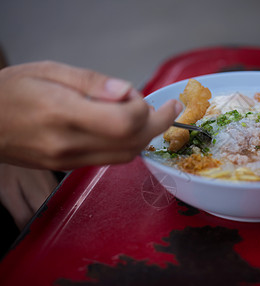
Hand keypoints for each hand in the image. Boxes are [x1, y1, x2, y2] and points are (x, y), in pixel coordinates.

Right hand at [0, 61, 181, 169]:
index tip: (147, 97)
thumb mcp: (48, 71)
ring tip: (150, 116)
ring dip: (146, 137)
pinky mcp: (68, 167)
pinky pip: (110, 160)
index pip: (124, 122)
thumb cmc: (11, 91)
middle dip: (159, 125)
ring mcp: (68, 160)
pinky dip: (128, 145)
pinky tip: (128, 129)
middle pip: (133, 143)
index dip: (145, 110)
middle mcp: (68, 143)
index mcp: (62, 112)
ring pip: (125, 156)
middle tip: (170, 109)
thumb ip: (92, 83)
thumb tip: (126, 92)